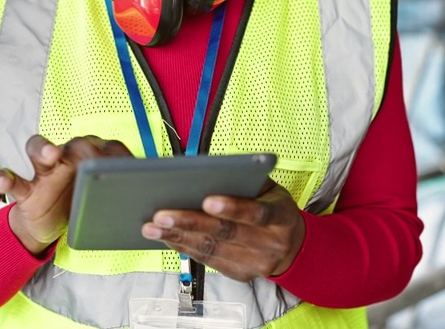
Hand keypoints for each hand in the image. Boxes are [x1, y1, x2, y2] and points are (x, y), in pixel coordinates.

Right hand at [0, 134, 131, 254]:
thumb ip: (120, 188)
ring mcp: (43, 172)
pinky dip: (4, 177)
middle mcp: (66, 157)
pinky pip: (13, 180)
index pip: (104, 148)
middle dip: (85, 146)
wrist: (51, 225)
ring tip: (51, 153)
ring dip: (44, 148)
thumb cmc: (82, 203)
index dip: (116, 155)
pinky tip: (2, 180)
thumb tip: (154, 191)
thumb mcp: (104, 197)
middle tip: (93, 152)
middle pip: (74, 143)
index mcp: (88, 156)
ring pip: (38, 149)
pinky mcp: (26, 191)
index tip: (129, 165)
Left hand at [141, 180, 305, 281]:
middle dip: (190, 223)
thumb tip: (209, 171)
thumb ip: (246, 180)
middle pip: (226, 234)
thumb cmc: (273, 207)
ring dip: (178, 238)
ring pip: (211, 250)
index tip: (207, 199)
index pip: (257, 213)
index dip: (233, 208)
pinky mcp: (240, 274)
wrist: (293, 247)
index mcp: (281, 217)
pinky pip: (207, 261)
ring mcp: (255, 263)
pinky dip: (183, 248)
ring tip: (151, 227)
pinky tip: (165, 237)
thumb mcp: (271, 189)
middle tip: (161, 214)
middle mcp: (271, 244)